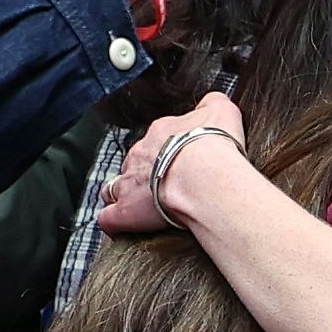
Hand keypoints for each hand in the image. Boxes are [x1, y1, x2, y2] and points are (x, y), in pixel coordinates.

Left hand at [101, 94, 248, 234]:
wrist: (205, 174)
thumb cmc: (214, 146)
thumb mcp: (222, 112)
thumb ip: (213, 104)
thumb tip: (213, 102)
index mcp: (161, 133)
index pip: (156, 140)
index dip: (165, 152)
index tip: (178, 163)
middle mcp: (140, 155)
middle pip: (134, 164)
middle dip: (144, 174)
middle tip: (163, 187)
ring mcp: (129, 182)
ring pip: (114, 187)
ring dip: (123, 196)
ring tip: (138, 207)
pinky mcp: (126, 211)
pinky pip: (109, 218)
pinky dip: (113, 223)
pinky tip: (121, 229)